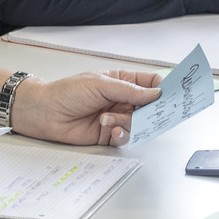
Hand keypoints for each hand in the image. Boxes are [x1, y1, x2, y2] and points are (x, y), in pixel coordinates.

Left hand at [8, 70, 160, 146]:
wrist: (44, 113)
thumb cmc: (67, 92)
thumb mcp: (100, 84)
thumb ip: (129, 90)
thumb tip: (155, 93)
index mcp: (123, 81)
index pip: (152, 83)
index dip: (164, 88)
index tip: (174, 94)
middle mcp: (123, 99)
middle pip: (151, 106)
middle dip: (153, 110)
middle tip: (154, 114)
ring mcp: (118, 117)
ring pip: (139, 124)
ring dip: (127, 123)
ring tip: (109, 119)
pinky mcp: (110, 134)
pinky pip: (126, 137)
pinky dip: (120, 134)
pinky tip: (108, 129)